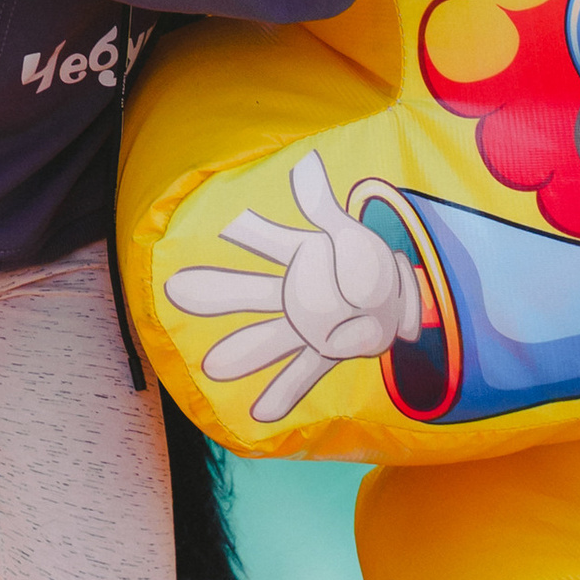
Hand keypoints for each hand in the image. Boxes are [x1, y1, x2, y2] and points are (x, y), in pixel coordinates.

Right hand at [164, 154, 422, 421]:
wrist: (401, 298)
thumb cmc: (370, 261)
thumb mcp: (350, 231)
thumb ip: (323, 204)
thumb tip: (303, 165)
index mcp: (301, 257)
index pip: (269, 241)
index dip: (248, 233)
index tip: (224, 224)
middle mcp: (295, 294)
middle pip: (251, 291)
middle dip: (218, 293)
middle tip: (179, 292)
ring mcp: (308, 326)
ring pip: (270, 338)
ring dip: (246, 351)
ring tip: (214, 366)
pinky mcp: (327, 352)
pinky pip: (303, 374)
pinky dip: (283, 392)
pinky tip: (258, 414)